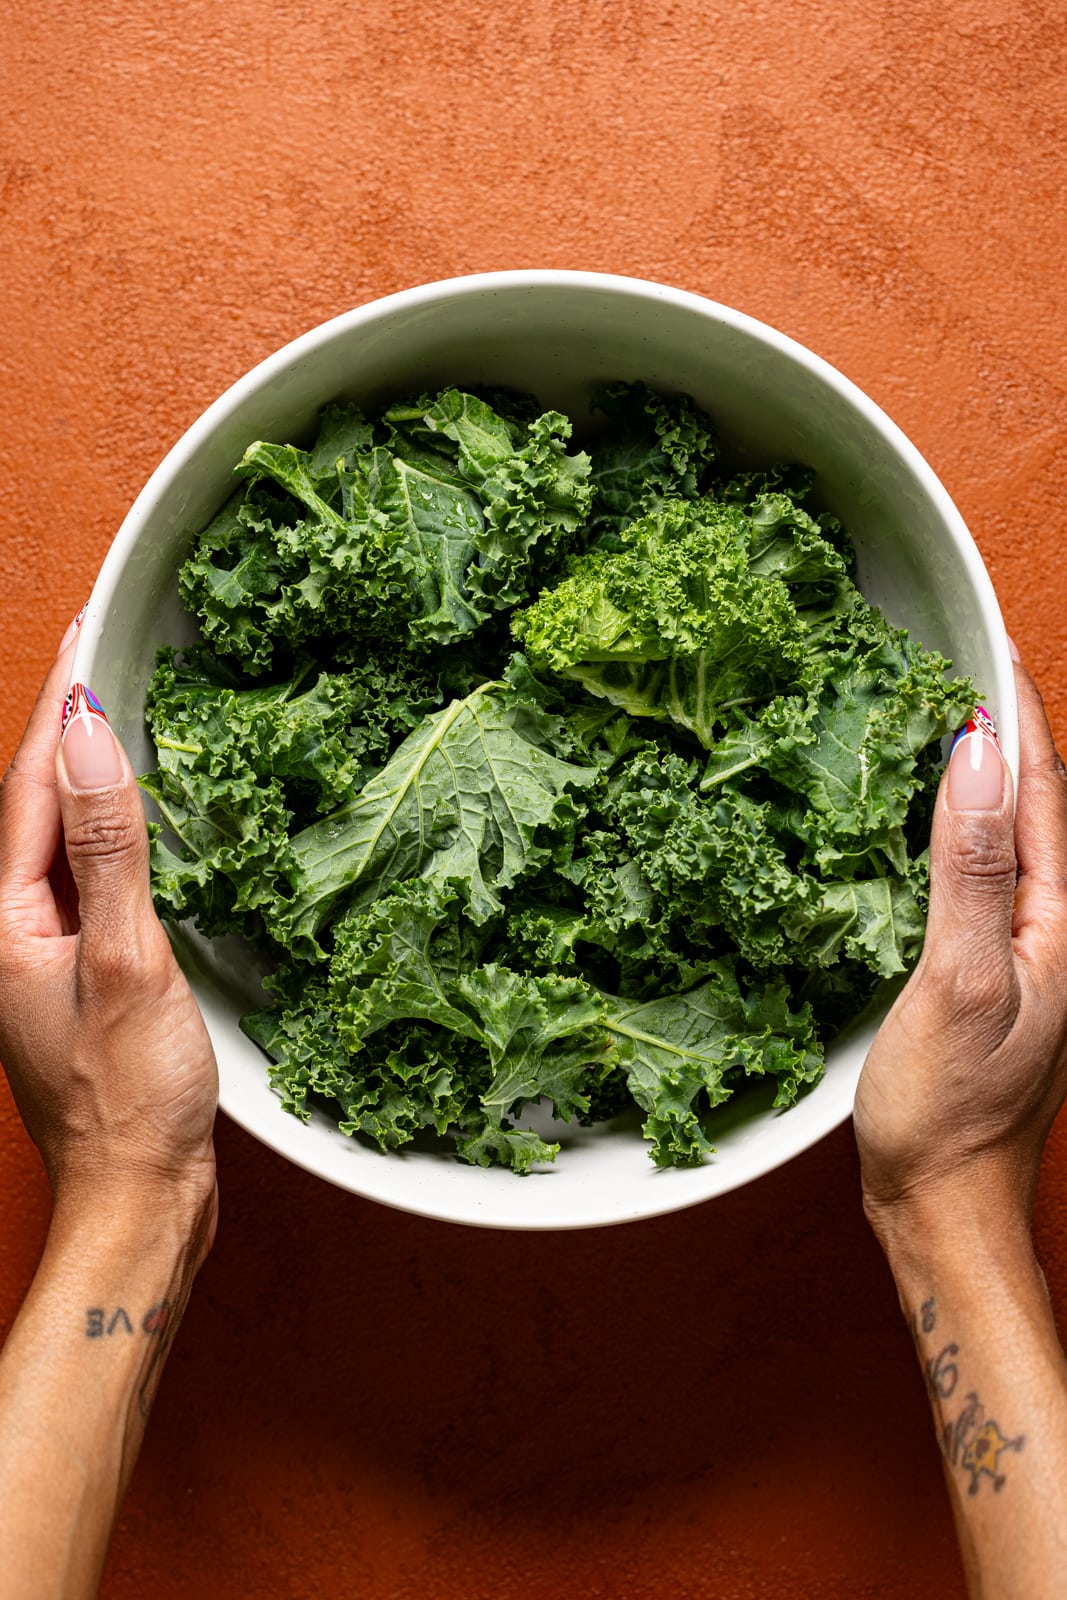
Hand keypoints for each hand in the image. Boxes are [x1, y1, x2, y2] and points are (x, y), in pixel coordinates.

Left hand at [0, 630, 217, 1255]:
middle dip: (64, 722)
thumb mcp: (127, 964)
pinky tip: (141, 812)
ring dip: (87, 770)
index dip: (59, 706)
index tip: (87, 633)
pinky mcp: (80, 970)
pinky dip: (112, 828)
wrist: (139, 1199)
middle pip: (35, 803)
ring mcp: (41, 951)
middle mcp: (11, 930)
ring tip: (118, 706)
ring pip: (61, 835)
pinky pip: (89, 874)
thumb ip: (110, 850)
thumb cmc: (129, 1101)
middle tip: (101, 647)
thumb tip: (93, 741)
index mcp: (4, 922)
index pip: (29, 788)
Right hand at [854, 656, 1066, 1232]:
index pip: (1044, 793)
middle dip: (1007, 735)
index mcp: (1062, 925)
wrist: (944, 1207)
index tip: (991, 651)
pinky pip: (982, 880)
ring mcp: (1026, 957)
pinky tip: (927, 828)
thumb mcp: (957, 980)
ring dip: (983, 781)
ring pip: (1009, 842)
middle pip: (1036, 809)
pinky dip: (958, 836)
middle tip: (963, 669)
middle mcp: (1055, 933)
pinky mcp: (991, 977)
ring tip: (947, 727)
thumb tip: (972, 756)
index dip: (1019, 718)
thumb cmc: (950, 1112)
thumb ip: (969, 868)